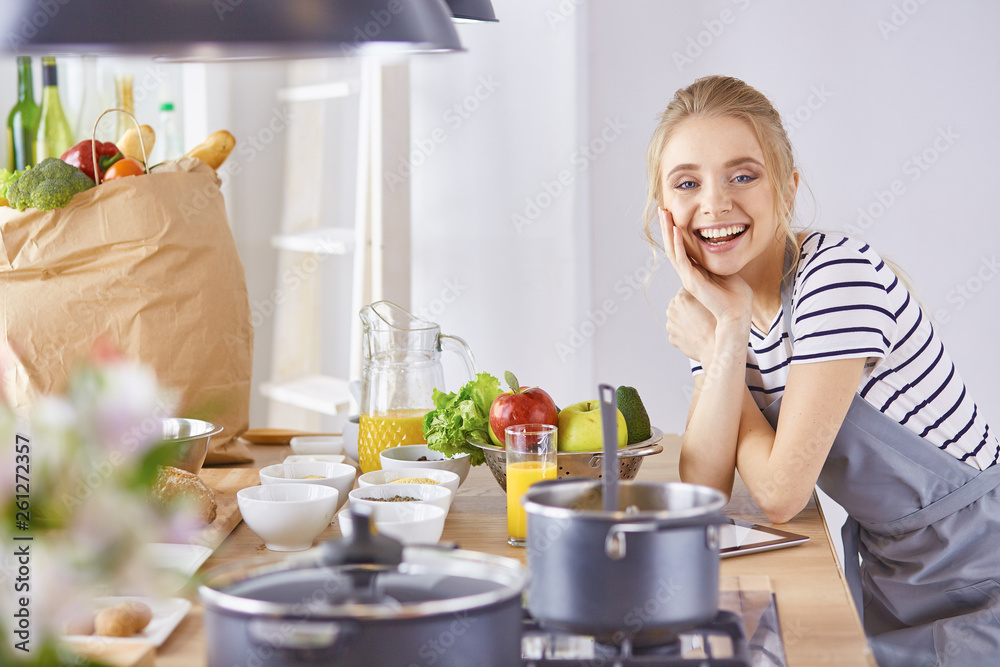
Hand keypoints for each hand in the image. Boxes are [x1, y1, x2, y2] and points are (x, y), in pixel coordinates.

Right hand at [659, 208, 752, 324]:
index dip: (675, 231)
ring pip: (673, 250)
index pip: (681, 247)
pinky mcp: (691, 281)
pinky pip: (681, 259)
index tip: (673, 215)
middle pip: (672, 246)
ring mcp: (687, 277)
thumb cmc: (736, 296)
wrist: (736, 314)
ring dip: (668, 231)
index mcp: (695, 270)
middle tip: (663, 209)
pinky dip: (678, 243)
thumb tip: (723, 244)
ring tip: (665, 214)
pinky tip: (675, 230)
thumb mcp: (726, 270)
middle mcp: (688, 273)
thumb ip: (719, 259)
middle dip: (667, 226)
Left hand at [666, 287, 716, 361]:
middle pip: (680, 303)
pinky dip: (686, 332)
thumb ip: (702, 289)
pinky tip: (697, 335)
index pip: (687, 289)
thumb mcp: (713, 300)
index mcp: (681, 296)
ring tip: (701, 326)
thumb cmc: (718, 324)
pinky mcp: (672, 337)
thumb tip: (698, 284)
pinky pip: (679, 331)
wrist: (716, 349)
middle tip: (703, 315)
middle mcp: (672, 309)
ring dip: (686, 320)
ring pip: (679, 318)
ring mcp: (670, 324)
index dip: (698, 295)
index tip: (705, 301)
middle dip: (689, 307)